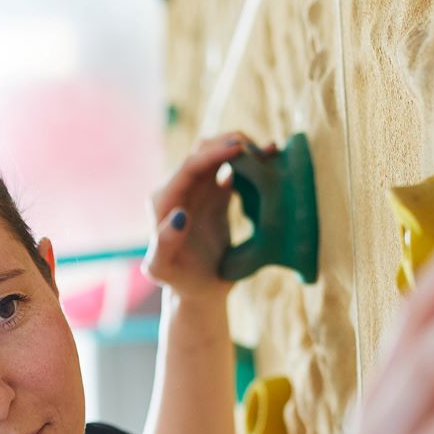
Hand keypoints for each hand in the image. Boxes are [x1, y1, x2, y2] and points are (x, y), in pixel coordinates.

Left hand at [144, 132, 273, 299]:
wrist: (198, 289)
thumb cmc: (178, 281)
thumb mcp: (163, 269)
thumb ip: (164, 244)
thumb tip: (180, 215)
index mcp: (164, 200)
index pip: (188, 166)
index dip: (213, 153)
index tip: (239, 148)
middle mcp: (179, 189)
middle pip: (202, 152)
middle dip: (229, 143)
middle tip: (259, 149)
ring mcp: (198, 189)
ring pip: (217, 155)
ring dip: (241, 147)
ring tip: (268, 151)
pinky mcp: (216, 194)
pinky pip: (232, 169)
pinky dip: (249, 160)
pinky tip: (270, 157)